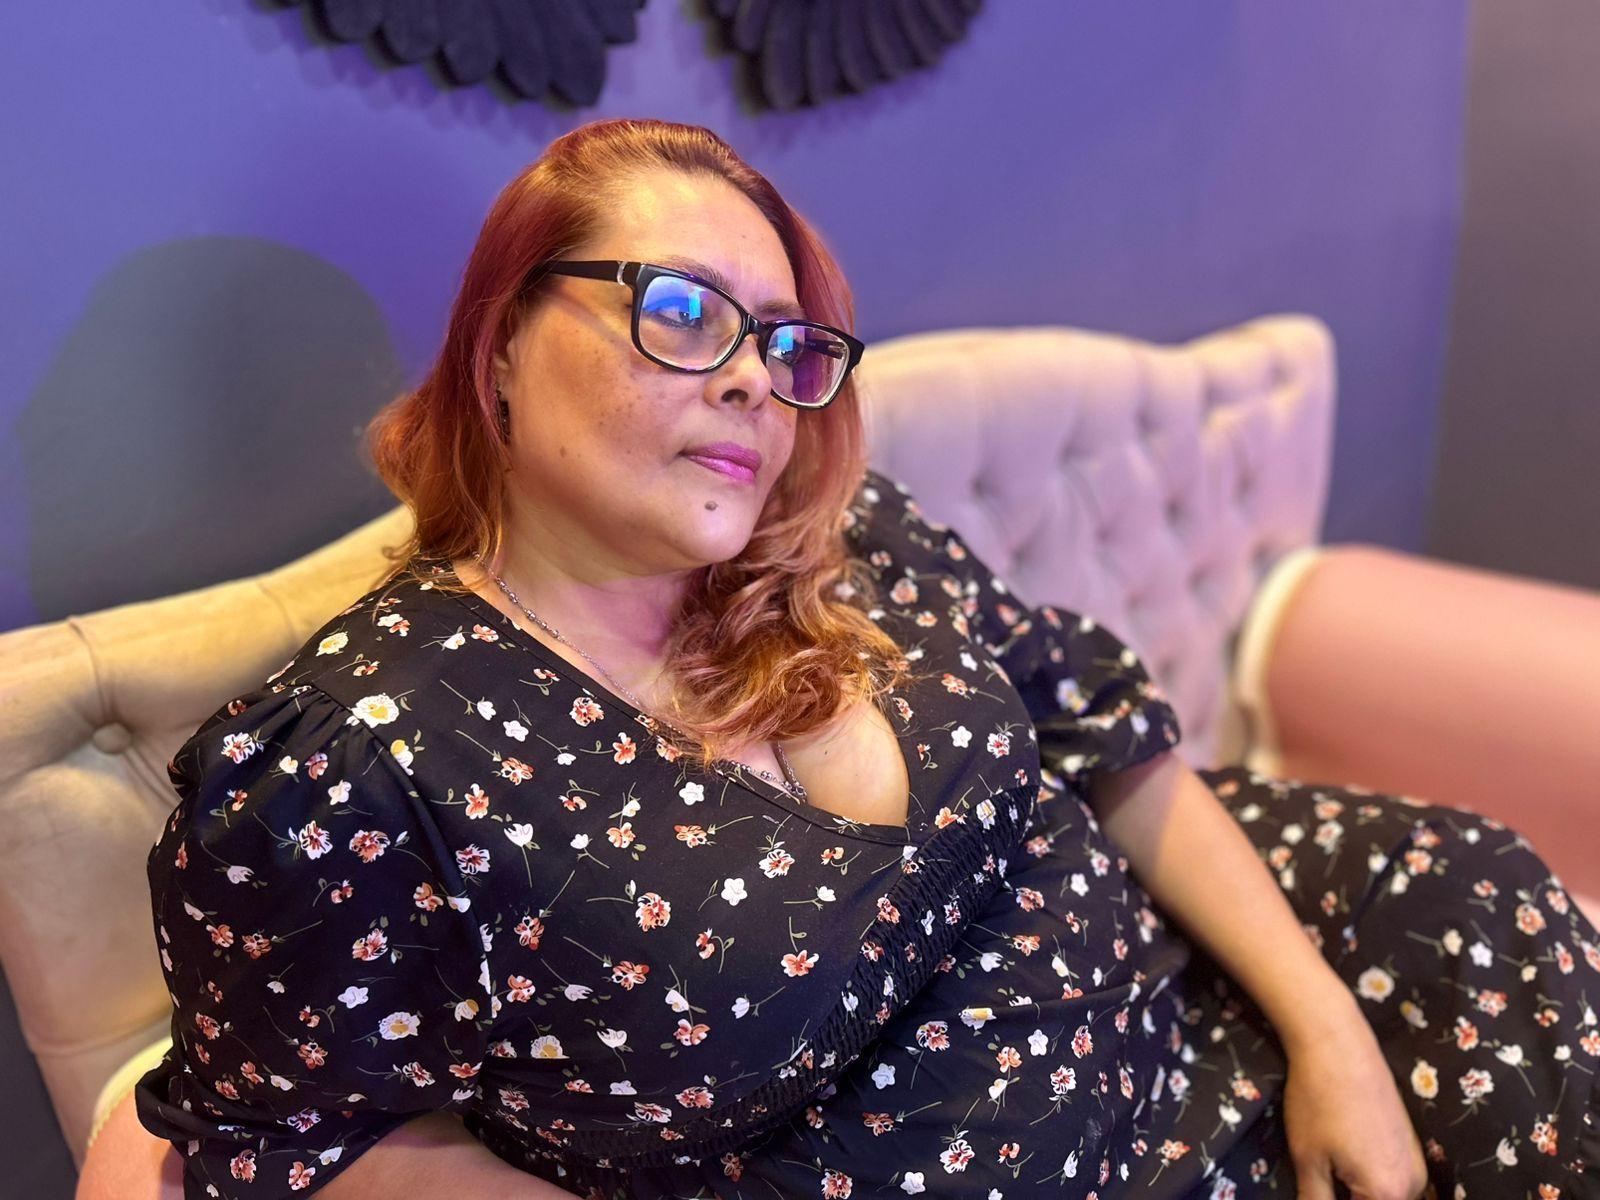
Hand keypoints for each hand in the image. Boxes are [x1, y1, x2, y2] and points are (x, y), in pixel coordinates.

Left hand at [1280, 1005, 1427, 1199]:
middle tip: (1323, 1180)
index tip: (1319, 1188)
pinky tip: (1345, 1159)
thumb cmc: (1319, 1102)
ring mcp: (1417, 1162)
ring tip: (1332, 1172)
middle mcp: (1414, 1183)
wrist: (1338, 1046)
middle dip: (1351, 1195)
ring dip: (1362, 1191)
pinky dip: (1372, 1180)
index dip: (1334, 1199)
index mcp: (1390, 1194)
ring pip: (1388, 1195)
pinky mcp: (1412, 1144)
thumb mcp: (1308, 1160)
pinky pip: (1395, 1178)